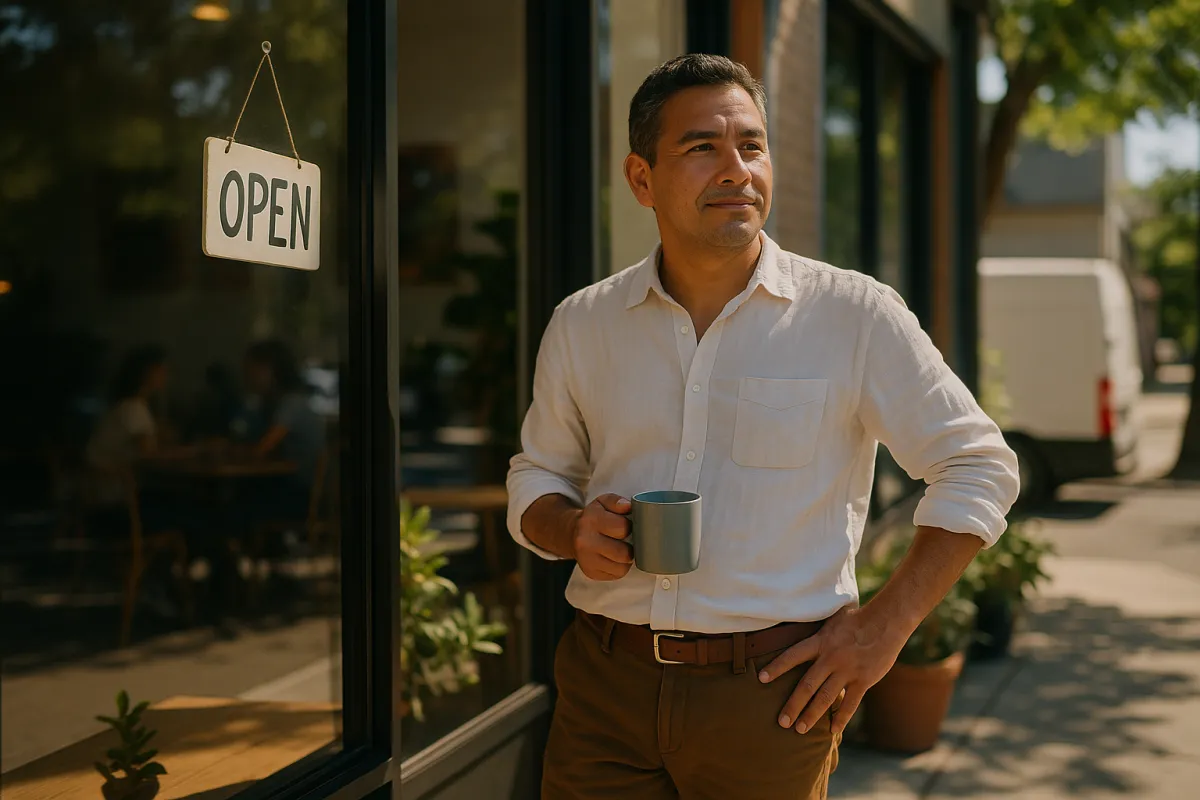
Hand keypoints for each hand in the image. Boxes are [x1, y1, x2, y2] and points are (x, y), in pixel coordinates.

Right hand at [570, 494, 633, 580]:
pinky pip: (617, 574)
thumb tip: (627, 506)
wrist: (571, 534)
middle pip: (624, 553)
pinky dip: (619, 567)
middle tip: (625, 540)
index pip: (622, 528)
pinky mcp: (590, 572)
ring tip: (620, 549)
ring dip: (625, 559)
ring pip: (622, 567)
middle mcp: (585, 541)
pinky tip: (613, 558)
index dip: (628, 526)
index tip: (624, 525)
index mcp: (590, 520)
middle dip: (629, 546)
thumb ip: (616, 501)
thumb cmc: (594, 518)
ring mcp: (586, 560)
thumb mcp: (602, 502)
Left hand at [758, 605, 908, 734]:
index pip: (793, 655)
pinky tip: (832, 730)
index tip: (761, 678)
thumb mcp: (831, 618)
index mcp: (821, 641)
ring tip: (799, 729)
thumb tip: (797, 618)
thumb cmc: (857, 618)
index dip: (777, 666)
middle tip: (781, 722)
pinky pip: (850, 704)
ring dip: (811, 715)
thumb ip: (817, 628)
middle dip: (793, 705)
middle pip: (807, 685)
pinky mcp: (864, 680)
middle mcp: (831, 658)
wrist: (886, 621)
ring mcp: (847, 671)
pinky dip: (841, 718)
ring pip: (826, 698)